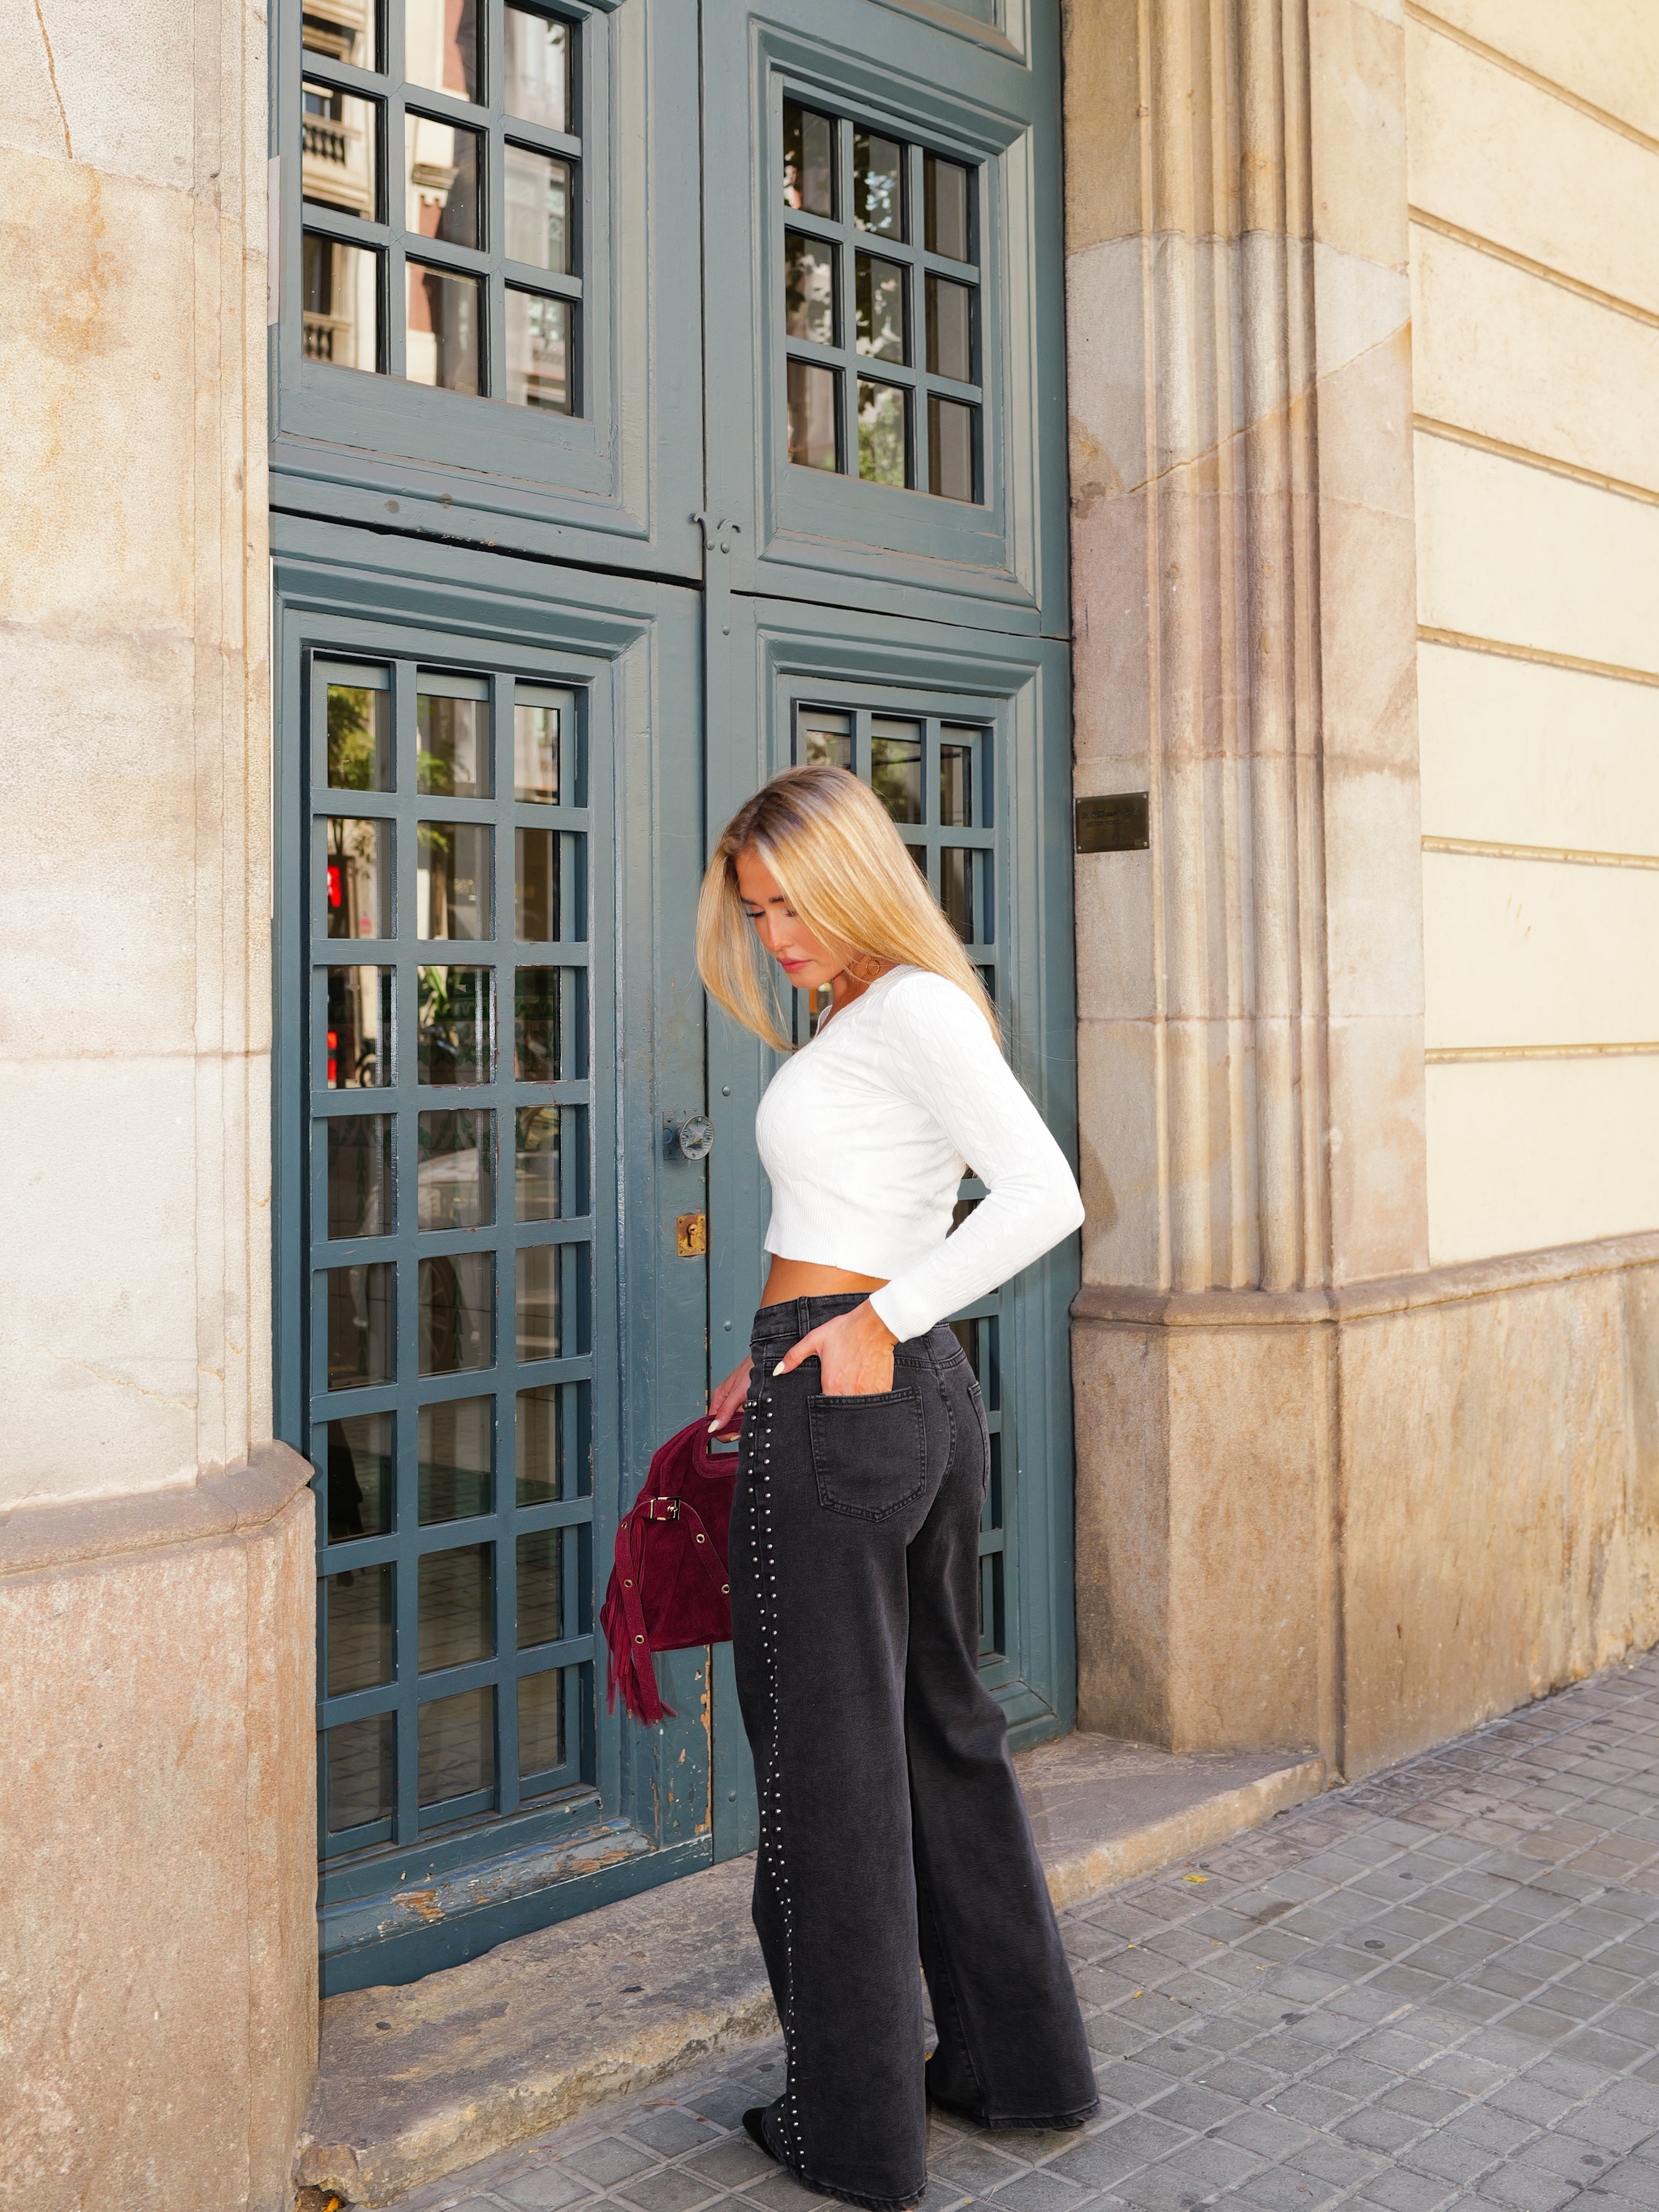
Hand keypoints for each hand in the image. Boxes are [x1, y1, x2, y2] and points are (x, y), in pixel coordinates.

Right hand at [707, 1355, 752, 1436]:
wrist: (768, 1362)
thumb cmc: (752, 1370)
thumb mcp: (737, 1392)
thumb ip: (725, 1410)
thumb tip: (712, 1427)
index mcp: (719, 1398)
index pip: (713, 1423)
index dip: (722, 1432)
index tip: (734, 1434)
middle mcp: (727, 1402)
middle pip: (725, 1425)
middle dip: (735, 1429)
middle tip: (747, 1426)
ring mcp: (737, 1404)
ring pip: (737, 1423)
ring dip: (745, 1425)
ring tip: (754, 1418)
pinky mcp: (748, 1404)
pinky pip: (746, 1418)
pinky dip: (752, 1420)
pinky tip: (757, 1416)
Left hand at [773, 1300, 897, 1396]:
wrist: (874, 1324)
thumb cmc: (845, 1330)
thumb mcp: (815, 1339)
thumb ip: (794, 1356)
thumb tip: (778, 1370)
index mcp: (831, 1384)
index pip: (825, 1407)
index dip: (825, 1404)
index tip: (828, 1397)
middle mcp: (849, 1391)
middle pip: (842, 1409)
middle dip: (841, 1404)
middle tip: (843, 1389)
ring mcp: (867, 1391)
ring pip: (859, 1407)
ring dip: (856, 1401)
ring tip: (855, 1386)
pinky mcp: (882, 1388)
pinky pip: (875, 1401)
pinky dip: (871, 1396)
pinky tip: (868, 1383)